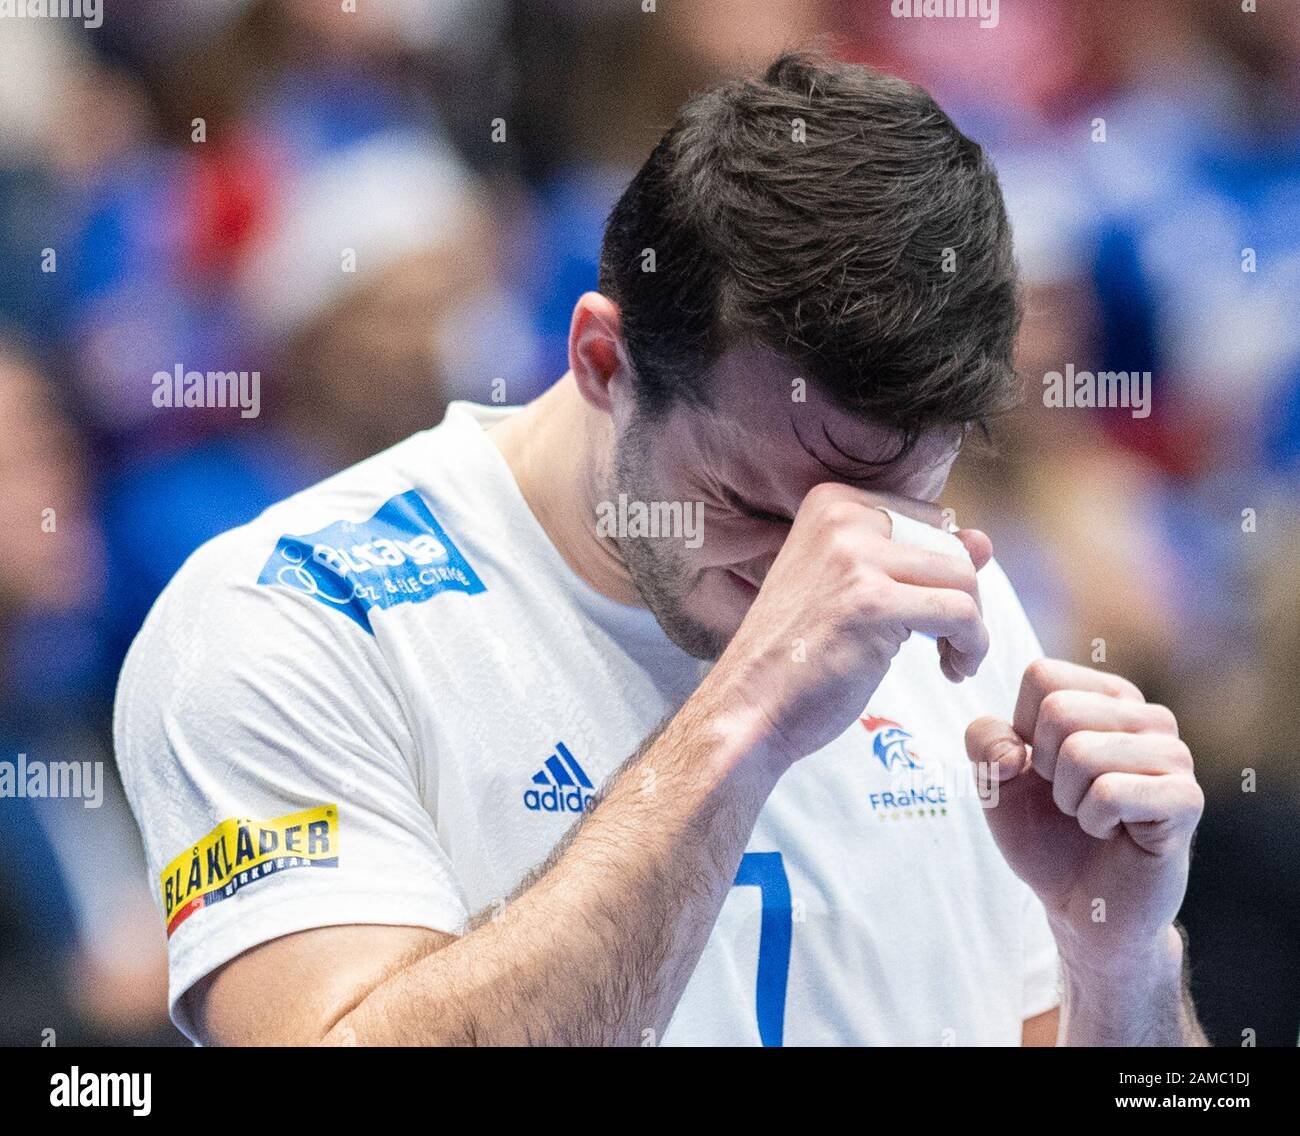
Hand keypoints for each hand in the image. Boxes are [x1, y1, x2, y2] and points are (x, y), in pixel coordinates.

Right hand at [704, 481, 990, 767]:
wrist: (749, 706)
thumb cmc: (798, 654)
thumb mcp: (852, 588)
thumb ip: (913, 558)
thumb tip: (983, 540)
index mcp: (831, 503)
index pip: (929, 519)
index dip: (939, 571)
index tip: (925, 613)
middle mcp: (840, 518)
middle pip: (951, 546)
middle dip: (963, 598)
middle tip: (947, 643)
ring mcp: (853, 558)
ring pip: (963, 578)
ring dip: (973, 627)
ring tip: (954, 659)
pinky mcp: (871, 602)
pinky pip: (961, 612)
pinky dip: (972, 645)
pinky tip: (953, 669)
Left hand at [965, 659, 1203, 968]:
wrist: (1084, 906)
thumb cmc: (1045, 834)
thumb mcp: (996, 781)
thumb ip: (984, 742)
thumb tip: (1012, 749)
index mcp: (1106, 697)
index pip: (1042, 675)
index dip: (1021, 730)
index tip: (1040, 768)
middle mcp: (1147, 716)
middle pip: (1059, 710)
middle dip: (1043, 768)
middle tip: (1067, 799)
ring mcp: (1174, 755)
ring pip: (1082, 751)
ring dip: (1068, 799)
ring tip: (1090, 817)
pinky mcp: (1186, 799)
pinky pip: (1111, 792)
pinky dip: (1093, 820)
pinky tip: (1113, 833)